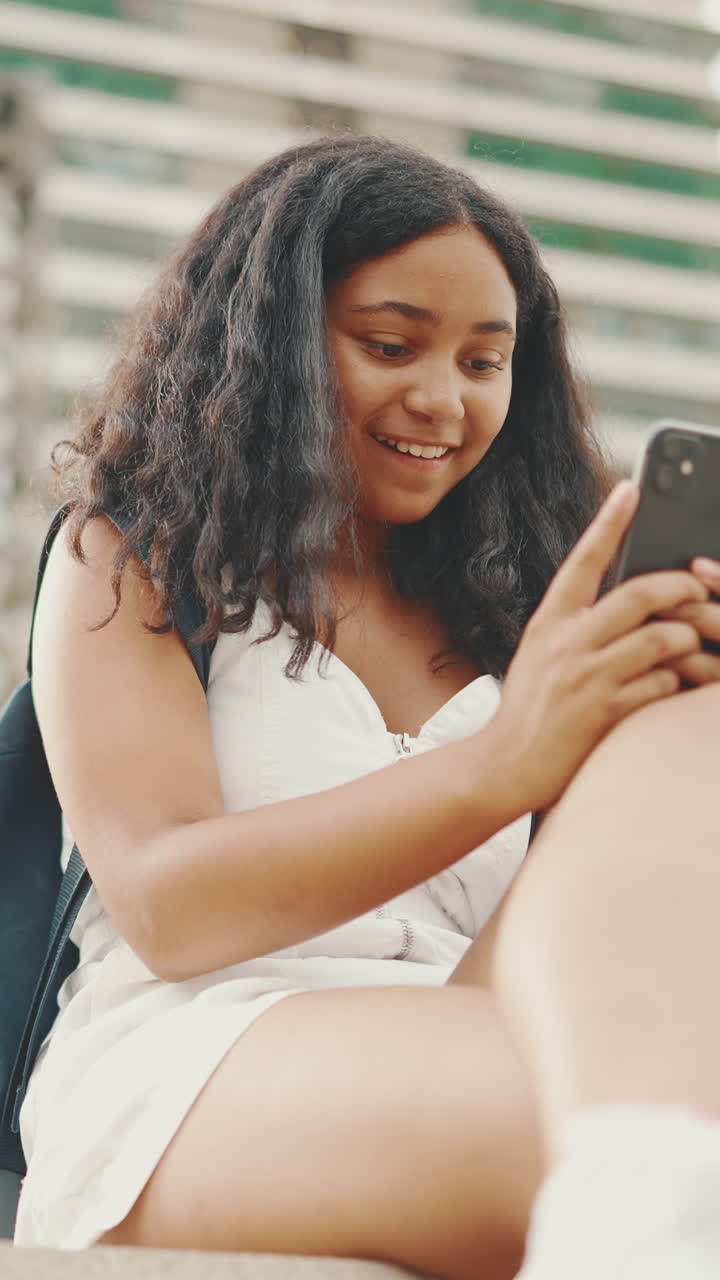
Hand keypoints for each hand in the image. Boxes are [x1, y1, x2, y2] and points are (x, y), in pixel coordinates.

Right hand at [484, 480, 708, 812]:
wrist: (503, 765)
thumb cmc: (529, 709)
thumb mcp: (542, 653)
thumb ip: (578, 626)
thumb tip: (632, 605)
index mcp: (550, 621)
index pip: (582, 559)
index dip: (609, 521)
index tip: (630, 489)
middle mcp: (567, 642)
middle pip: (642, 595)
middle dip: (682, 587)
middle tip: (699, 588)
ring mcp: (586, 677)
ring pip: (662, 639)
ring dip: (686, 642)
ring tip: (689, 647)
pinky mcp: (603, 712)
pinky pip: (660, 686)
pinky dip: (673, 683)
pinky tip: (667, 687)